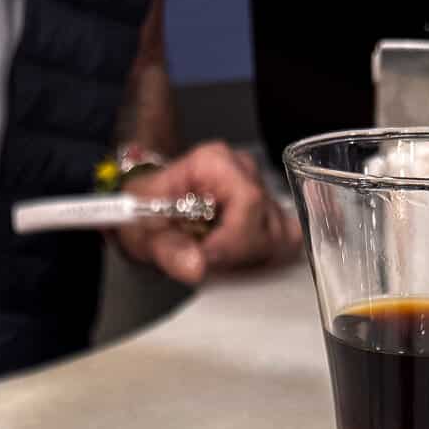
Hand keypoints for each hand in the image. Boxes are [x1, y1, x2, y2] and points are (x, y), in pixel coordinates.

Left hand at [118, 141, 301, 285]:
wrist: (147, 209)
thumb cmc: (146, 212)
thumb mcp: (143, 233)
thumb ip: (169, 250)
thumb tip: (198, 267)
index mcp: (216, 162)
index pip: (249, 203)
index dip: (232, 240)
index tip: (207, 259)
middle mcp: (244, 171)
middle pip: (267, 224)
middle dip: (238, 254)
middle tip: (204, 257)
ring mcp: (261, 191)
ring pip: (279, 237)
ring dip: (249, 258)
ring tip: (216, 255)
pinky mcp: (270, 213)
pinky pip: (286, 240)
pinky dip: (264, 256)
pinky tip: (237, 258)